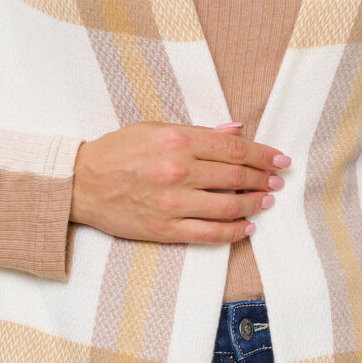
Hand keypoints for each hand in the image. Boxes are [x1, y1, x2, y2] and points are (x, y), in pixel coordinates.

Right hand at [70, 119, 290, 245]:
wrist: (81, 182)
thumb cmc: (118, 151)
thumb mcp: (156, 128)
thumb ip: (199, 132)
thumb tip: (236, 131)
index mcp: (177, 140)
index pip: (234, 149)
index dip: (263, 155)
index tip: (280, 160)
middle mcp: (177, 170)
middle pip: (235, 177)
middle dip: (262, 179)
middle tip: (277, 182)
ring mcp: (172, 203)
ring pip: (227, 207)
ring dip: (253, 205)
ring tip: (265, 202)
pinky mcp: (164, 228)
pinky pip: (208, 234)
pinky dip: (232, 232)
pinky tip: (245, 228)